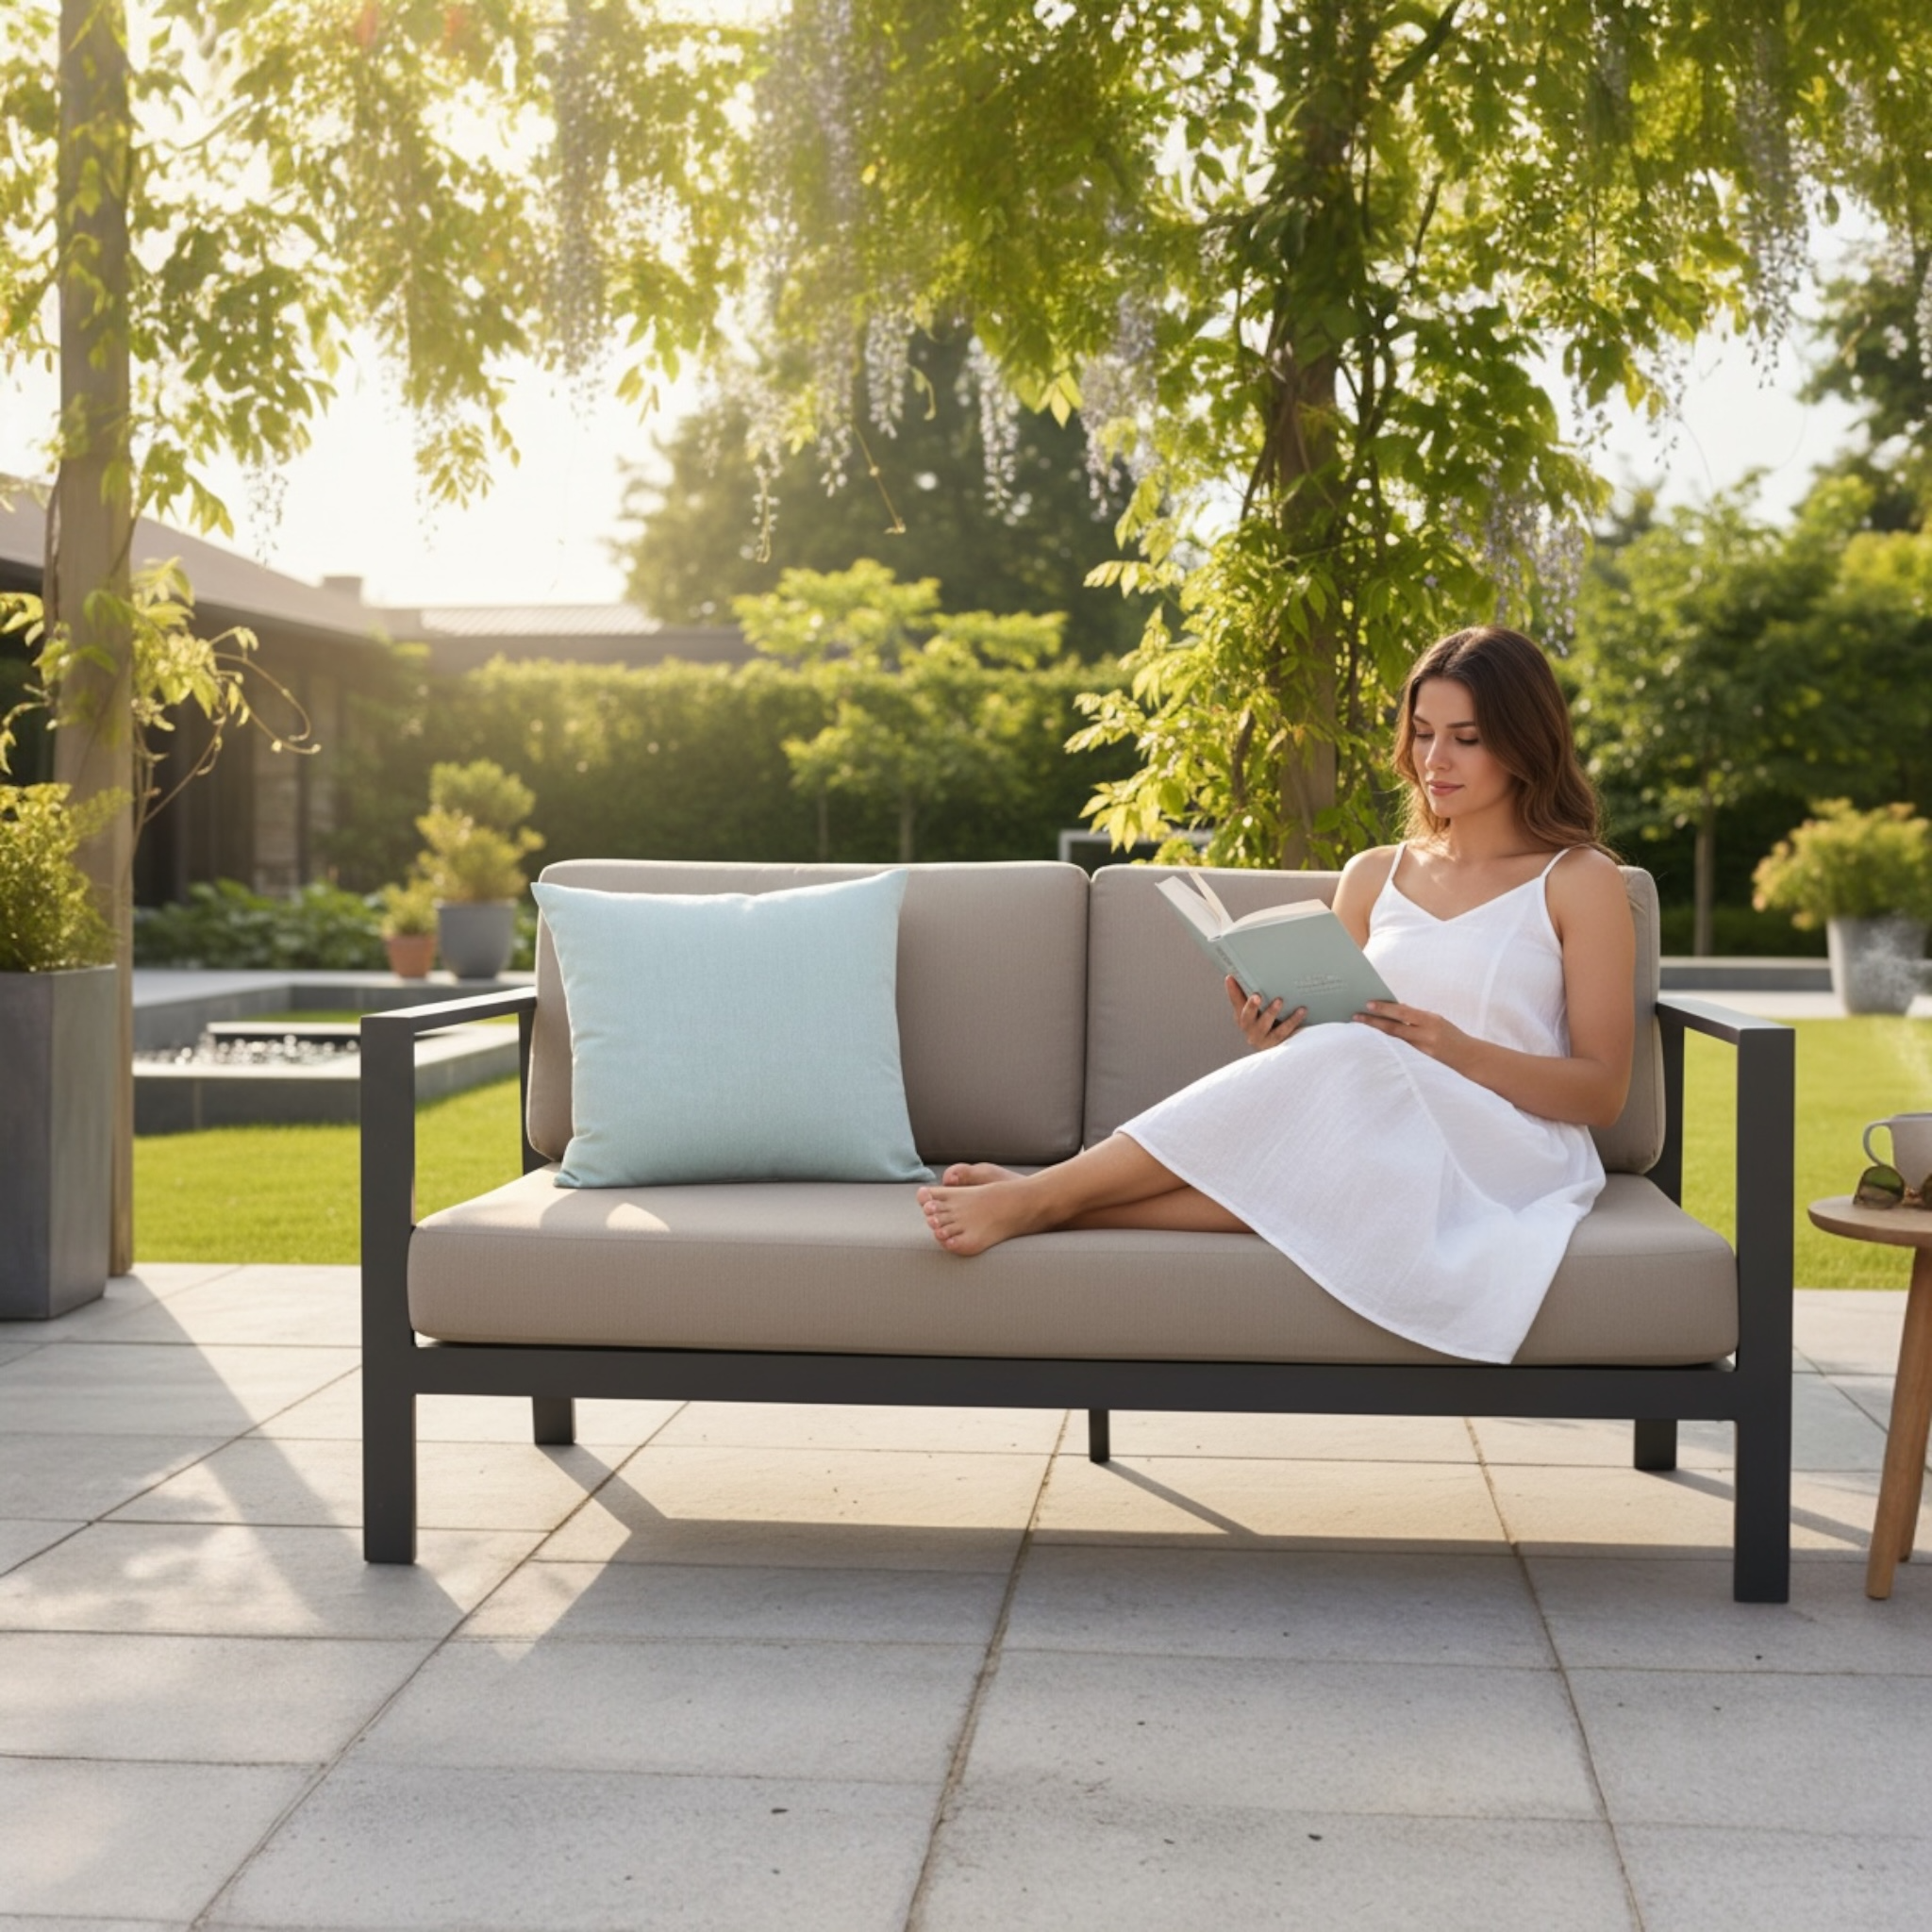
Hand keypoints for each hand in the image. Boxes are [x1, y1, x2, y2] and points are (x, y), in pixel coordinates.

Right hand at [1225, 976, 1303, 1051]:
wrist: (1276, 1047)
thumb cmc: (1266, 1023)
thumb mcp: (1257, 1010)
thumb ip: (1252, 995)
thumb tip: (1248, 973)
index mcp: (1242, 1017)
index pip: (1236, 1002)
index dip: (1232, 991)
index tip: (1231, 977)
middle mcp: (1249, 1029)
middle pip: (1247, 1017)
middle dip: (1251, 1006)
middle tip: (1256, 996)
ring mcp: (1262, 1038)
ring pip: (1265, 1025)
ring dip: (1272, 1012)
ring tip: (1279, 1000)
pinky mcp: (1276, 1044)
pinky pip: (1285, 1032)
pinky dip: (1293, 1021)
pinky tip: (1301, 1010)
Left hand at [1352, 998, 1468, 1068]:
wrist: (1468, 1057)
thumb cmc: (1451, 1035)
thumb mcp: (1437, 1020)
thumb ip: (1417, 1016)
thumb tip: (1397, 1008)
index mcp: (1431, 1020)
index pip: (1403, 1013)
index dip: (1385, 1008)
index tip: (1369, 1004)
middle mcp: (1426, 1034)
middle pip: (1394, 1027)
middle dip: (1374, 1021)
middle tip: (1356, 1015)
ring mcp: (1422, 1048)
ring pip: (1395, 1038)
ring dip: (1378, 1030)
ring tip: (1362, 1024)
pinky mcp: (1420, 1058)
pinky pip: (1401, 1046)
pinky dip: (1389, 1039)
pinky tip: (1378, 1035)